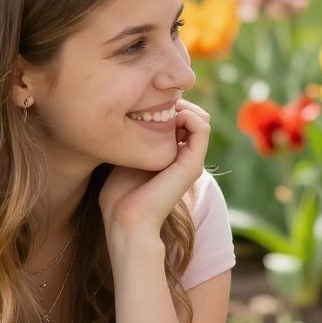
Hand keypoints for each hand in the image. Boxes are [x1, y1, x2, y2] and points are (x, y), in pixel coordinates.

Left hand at [99, 99, 209, 246]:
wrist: (126, 222)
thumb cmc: (119, 197)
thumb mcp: (124, 158)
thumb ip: (131, 141)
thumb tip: (126, 116)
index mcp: (171, 158)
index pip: (181, 121)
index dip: (166, 105)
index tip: (144, 102)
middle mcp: (184, 159)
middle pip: (193, 116)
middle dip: (175, 102)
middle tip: (152, 100)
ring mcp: (191, 161)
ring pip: (201, 119)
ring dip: (182, 106)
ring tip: (159, 108)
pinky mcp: (192, 164)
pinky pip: (202, 128)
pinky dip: (188, 115)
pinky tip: (166, 117)